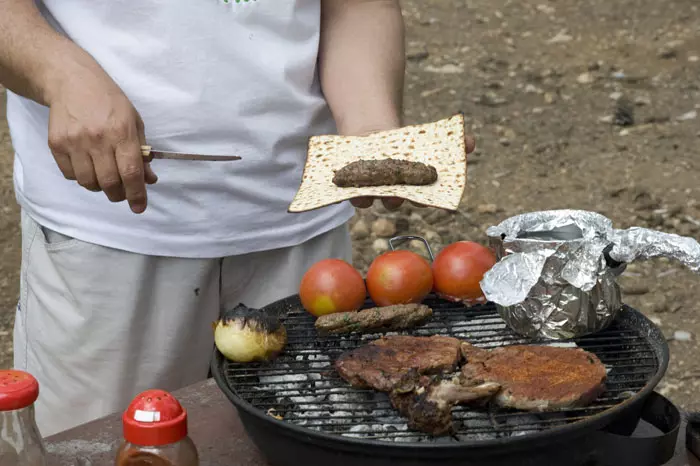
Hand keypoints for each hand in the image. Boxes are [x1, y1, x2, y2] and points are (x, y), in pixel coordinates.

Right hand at [46, 71, 156, 213]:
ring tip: (104, 175)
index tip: (139, 207)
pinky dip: (81, 177)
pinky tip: (87, 165)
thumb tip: (149, 180)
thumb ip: (142, 152)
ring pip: (88, 183)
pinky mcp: (56, 144)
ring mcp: (74, 141)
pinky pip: (70, 175)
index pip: (131, 172)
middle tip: (121, 193)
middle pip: (109, 182)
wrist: (71, 81)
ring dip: (99, 186)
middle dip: (118, 194)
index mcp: (121, 132)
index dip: (137, 194)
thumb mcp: (133, 122)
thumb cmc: (109, 101)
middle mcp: (97, 138)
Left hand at [350, 134, 475, 209]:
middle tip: (395, 194)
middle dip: (395, 198)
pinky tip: (346, 183)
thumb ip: (451, 142)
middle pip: (395, 201)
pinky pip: (350, 193)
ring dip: (369, 196)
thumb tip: (472, 141)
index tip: (431, 198)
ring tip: (367, 191)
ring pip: (371, 199)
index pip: (423, 198)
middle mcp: (393, 195)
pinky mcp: (352, 185)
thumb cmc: (405, 144)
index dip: (428, 200)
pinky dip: (349, 189)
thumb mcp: (427, 140)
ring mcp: (371, 191)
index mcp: (414, 189)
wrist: (373, 136)